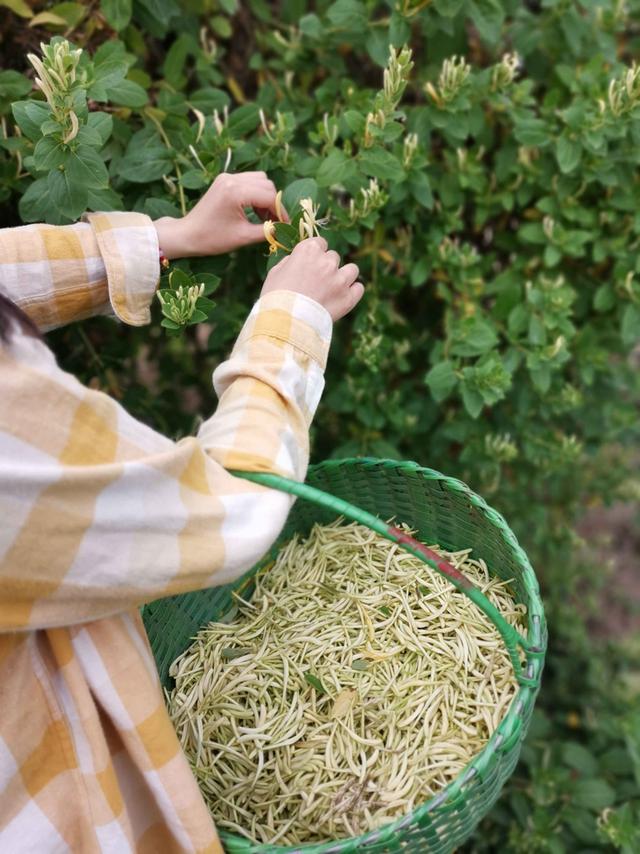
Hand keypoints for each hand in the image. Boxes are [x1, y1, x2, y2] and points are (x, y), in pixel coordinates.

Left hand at [153, 171, 287, 259]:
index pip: (269, 196)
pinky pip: (249, 181)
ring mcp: (227, 177)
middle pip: (267, 184)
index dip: (280, 212)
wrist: (187, 234)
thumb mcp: (243, 237)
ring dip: (266, 197)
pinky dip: (256, 194)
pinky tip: (253, 211)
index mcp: (236, 191)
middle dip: (274, 203)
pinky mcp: (225, 180)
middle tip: (274, 223)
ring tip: (264, 217)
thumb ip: (267, 231)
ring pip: (259, 180)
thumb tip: (284, 229)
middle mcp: (232, 178)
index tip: (285, 225)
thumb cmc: (212, 238)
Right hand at [261, 237, 363, 321]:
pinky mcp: (348, 298)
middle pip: (334, 257)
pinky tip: (344, 296)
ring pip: (352, 270)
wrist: (285, 323)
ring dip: (344, 276)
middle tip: (317, 282)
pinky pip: (359, 288)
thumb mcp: (276, 272)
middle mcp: (327, 261)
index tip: (311, 263)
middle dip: (327, 267)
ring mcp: (340, 280)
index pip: (320, 242)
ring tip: (334, 288)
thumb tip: (299, 260)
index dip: (315, 253)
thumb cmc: (276, 298)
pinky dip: (353, 291)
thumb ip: (291, 261)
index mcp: (309, 250)